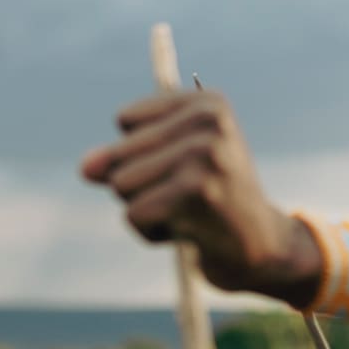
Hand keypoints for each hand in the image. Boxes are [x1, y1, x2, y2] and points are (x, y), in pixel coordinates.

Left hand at [80, 92, 317, 300]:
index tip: (185, 166)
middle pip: (119, 154)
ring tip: (185, 211)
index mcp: (207, 102)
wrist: (263, 247)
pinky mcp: (198, 192)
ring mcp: (206, 154)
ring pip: (121, 184)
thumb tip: (86, 167)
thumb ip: (120, 156)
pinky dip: (152, 233)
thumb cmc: (210, 198)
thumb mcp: (170, 162)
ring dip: (144, 209)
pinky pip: (133, 214)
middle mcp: (209, 120)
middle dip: (139, 185)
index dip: (142, 153)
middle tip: (186, 195)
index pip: (125, 120)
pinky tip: (189, 231)